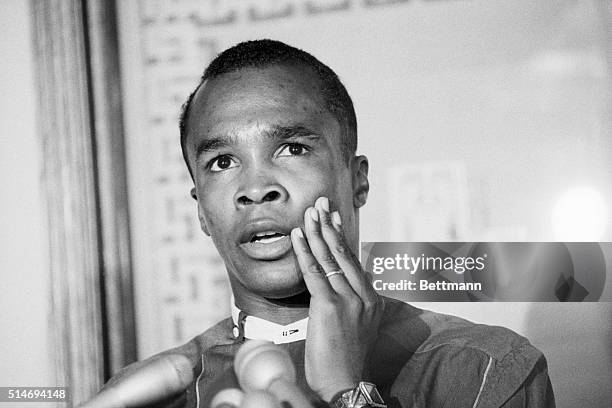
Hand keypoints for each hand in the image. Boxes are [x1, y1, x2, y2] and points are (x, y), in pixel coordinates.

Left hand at [290, 197, 383, 401]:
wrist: (345, 384)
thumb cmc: (344, 361)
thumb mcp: (356, 328)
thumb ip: (352, 304)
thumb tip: (340, 286)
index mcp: (372, 300)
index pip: (354, 260)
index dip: (341, 236)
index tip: (333, 218)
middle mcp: (364, 296)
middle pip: (344, 253)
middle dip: (329, 225)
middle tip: (320, 203)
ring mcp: (349, 300)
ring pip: (330, 258)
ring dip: (316, 231)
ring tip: (308, 211)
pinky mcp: (330, 307)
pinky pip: (314, 272)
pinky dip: (305, 251)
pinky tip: (297, 235)